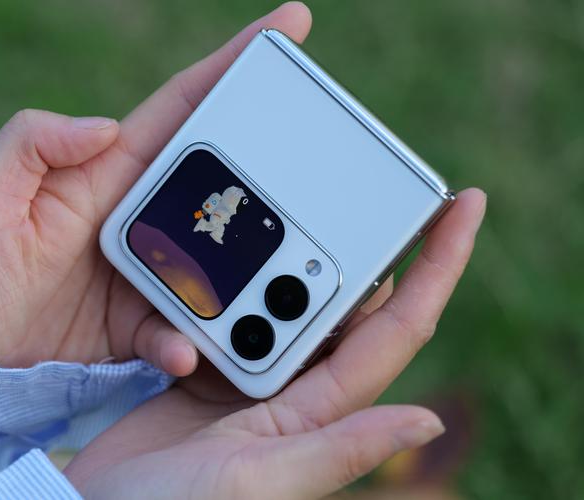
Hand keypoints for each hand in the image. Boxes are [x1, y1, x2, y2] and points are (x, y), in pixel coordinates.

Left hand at [0, 8, 317, 374]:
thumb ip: (29, 144)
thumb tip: (107, 125)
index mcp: (105, 174)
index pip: (178, 109)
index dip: (229, 67)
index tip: (285, 30)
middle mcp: (138, 217)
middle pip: (215, 176)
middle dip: (266, 160)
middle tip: (311, 159)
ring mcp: (150, 270)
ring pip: (217, 256)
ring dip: (249, 266)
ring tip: (270, 280)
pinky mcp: (148, 319)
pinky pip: (188, 323)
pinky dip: (191, 337)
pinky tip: (183, 348)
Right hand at [64, 185, 485, 498]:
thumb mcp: (263, 478)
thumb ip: (338, 449)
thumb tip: (428, 421)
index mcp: (321, 408)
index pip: (397, 327)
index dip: (438, 268)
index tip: (464, 206)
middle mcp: (298, 393)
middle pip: (350, 302)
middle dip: (376, 247)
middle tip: (382, 188)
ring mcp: (254, 382)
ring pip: (293, 300)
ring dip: (303, 254)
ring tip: (304, 203)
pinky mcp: (212, 374)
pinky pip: (240, 312)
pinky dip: (244, 280)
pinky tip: (237, 251)